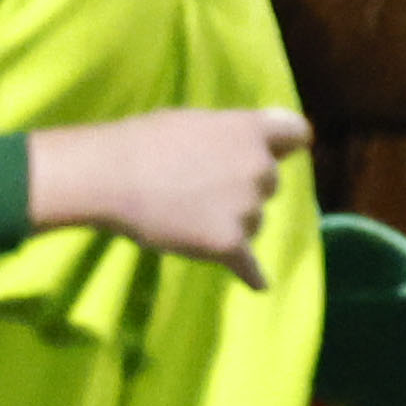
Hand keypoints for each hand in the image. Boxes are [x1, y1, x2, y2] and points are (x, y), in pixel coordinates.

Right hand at [25, 104, 308, 288]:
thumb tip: (253, 146)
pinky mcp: (230, 244)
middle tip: (204, 188)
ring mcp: (247, 208)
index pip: (296, 133)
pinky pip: (251, 266)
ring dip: (234, 222)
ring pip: (255, 221)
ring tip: (192, 217)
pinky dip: (252, 275)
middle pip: (270, 183)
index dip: (285, 144)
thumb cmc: (142, 142)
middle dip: (246, 187)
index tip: (279, 152)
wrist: (109, 176)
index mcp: (250, 130)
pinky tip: (258, 283)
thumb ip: (230, 135)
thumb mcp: (194, 122)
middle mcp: (259, 168)